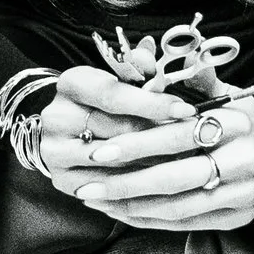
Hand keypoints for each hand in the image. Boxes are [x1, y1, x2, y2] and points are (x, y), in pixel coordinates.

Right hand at [24, 63, 195, 192]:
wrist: (68, 129)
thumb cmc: (105, 99)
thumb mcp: (120, 77)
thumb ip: (141, 68)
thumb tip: (156, 64)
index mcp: (71, 84)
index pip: (114, 95)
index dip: (153, 103)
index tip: (187, 109)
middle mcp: (56, 117)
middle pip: (117, 131)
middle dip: (160, 136)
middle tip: (197, 140)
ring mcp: (55, 152)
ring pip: (114, 162)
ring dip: (154, 163)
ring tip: (187, 161)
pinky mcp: (63, 181)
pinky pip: (107, 188)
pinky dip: (137, 187)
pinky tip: (164, 180)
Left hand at [61, 91, 253, 232]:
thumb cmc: (248, 118)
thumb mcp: (229, 92)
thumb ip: (194, 78)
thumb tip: (151, 55)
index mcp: (237, 123)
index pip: (179, 135)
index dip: (138, 143)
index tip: (101, 149)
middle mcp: (243, 161)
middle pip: (175, 177)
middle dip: (126, 183)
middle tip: (87, 184)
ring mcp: (242, 194)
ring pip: (178, 207)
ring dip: (132, 207)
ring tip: (96, 200)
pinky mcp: (237, 218)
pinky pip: (187, 224)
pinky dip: (151, 220)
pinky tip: (122, 213)